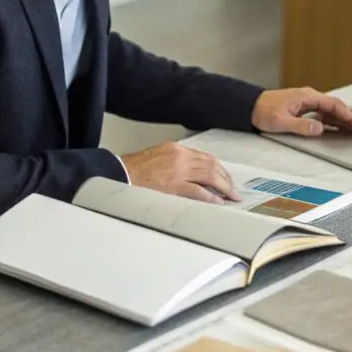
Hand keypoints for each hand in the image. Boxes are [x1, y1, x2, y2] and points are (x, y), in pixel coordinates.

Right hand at [120, 142, 240, 203]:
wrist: (119, 175)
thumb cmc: (135, 169)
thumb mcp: (158, 157)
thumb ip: (176, 162)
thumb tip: (193, 174)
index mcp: (176, 149)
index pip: (205, 157)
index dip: (219, 168)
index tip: (225, 177)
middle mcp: (180, 156)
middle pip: (211, 165)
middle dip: (225, 178)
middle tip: (232, 189)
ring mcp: (178, 171)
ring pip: (209, 176)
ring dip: (223, 187)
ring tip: (230, 196)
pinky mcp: (174, 186)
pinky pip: (198, 191)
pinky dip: (211, 197)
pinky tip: (218, 202)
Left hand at [251, 87, 351, 137]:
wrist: (249, 107)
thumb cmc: (263, 111)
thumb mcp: (281, 122)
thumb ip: (301, 126)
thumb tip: (319, 128)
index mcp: (307, 97)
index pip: (334, 106)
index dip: (349, 116)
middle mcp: (309, 98)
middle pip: (336, 108)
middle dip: (351, 119)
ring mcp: (307, 103)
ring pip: (331, 112)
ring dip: (343, 121)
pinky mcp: (303, 109)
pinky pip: (323, 115)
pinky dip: (333, 122)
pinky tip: (338, 130)